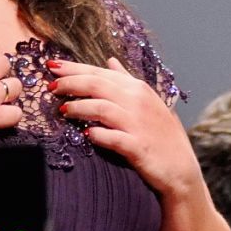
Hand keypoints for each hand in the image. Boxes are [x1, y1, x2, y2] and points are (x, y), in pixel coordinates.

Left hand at [50, 57, 201, 198]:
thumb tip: (110, 60)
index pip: (100, 72)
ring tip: (62, 110)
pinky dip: (98, 134)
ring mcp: (138, 124)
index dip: (74, 68)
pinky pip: (114, 138)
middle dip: (70, 83)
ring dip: (79, 107)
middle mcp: (138, 102)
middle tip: (50, 86)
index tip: (52, 66)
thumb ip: (127, 79)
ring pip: (102, 108)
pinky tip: (86, 135)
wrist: (180, 170)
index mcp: (138, 88)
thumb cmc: (161, 135)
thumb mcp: (148, 100)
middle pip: (97, 85)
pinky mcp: (138, 148)